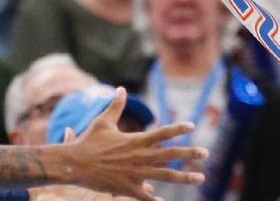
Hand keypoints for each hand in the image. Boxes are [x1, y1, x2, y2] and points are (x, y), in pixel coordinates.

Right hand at [59, 88, 206, 200]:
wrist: (73, 164)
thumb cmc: (88, 142)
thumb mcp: (103, 122)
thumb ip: (116, 106)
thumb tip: (121, 89)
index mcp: (136, 140)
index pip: (162, 133)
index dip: (177, 129)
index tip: (192, 126)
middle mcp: (139, 156)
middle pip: (170, 154)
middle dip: (189, 154)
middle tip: (206, 154)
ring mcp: (134, 173)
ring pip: (164, 176)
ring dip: (184, 177)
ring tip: (200, 178)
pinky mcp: (125, 188)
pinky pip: (144, 197)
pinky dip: (155, 200)